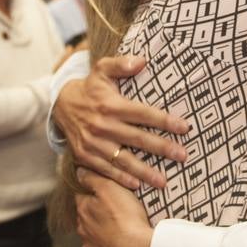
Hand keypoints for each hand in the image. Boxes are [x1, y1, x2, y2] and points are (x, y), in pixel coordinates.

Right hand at [54, 56, 188, 190]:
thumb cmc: (91, 87)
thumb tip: (142, 61)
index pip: (143, 114)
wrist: (61, 105)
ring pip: (123, 159)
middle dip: (162, 148)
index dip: (165, 121)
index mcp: (111, 105)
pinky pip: (106, 169)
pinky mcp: (85, 155)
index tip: (185, 128)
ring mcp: (93, 143)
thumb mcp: (102, 69)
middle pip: (138, 139)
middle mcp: (102, 125)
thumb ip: (121, 64)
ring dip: (144, 172)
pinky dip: (121, 178)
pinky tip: (137, 185)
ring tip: (163, 182)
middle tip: (183, 156)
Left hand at [75, 171, 152, 246]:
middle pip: (88, 218)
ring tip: (123, 231)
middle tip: (118, 211)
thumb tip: (79, 172)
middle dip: (98, 214)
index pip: (81, 196)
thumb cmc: (127, 219)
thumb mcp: (110, 188)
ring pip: (95, 238)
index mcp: (83, 211)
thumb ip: (92, 178)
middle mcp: (83, 232)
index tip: (106, 192)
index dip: (93, 192)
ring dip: (104, 234)